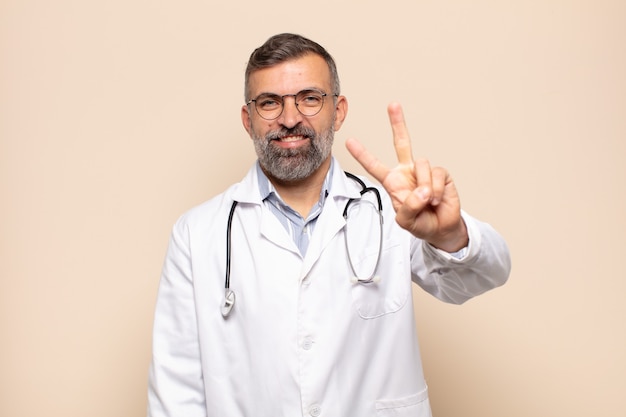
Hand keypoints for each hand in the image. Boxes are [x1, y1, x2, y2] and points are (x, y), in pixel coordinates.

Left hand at [345, 102, 467, 251]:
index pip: (374, 166)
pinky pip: (436, 173)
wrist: (441, 228)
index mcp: (392, 182)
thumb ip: (409, 207)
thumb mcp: (406, 221)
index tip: (349, 141)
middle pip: (402, 143)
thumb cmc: (420, 223)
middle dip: (398, 123)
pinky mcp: (440, 174)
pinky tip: (436, 199)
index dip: (362, 154)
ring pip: (421, 164)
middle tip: (393, 105)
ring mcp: (423, 171)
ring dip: (424, 187)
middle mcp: (407, 172)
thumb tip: (421, 190)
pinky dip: (436, 189)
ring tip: (427, 202)